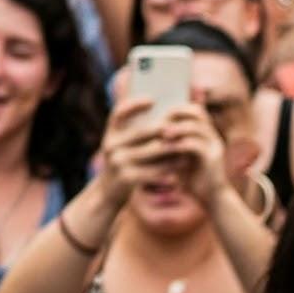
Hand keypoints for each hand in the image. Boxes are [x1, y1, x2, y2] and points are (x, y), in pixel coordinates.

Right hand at [100, 93, 173, 208]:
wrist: (107, 193)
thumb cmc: (121, 164)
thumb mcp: (120, 146)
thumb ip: (132, 133)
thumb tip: (158, 116)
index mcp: (110, 134)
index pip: (119, 113)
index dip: (135, 104)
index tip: (152, 99)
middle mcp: (111, 146)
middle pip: (141, 132)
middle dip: (162, 128)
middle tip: (180, 125)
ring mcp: (118, 163)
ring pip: (152, 152)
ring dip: (171, 148)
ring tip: (186, 145)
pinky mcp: (128, 179)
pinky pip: (155, 170)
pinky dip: (170, 167)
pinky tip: (182, 164)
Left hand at [156, 100, 232, 207]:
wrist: (211, 197)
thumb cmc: (191, 174)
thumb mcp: (180, 152)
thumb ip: (172, 138)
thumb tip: (148, 123)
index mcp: (206, 132)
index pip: (194, 109)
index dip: (177, 108)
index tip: (160, 114)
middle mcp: (213, 136)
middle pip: (197, 112)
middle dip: (176, 114)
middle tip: (160, 121)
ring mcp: (215, 146)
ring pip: (196, 127)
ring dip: (177, 128)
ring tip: (162, 134)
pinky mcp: (213, 160)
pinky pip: (196, 145)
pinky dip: (180, 144)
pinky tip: (167, 147)